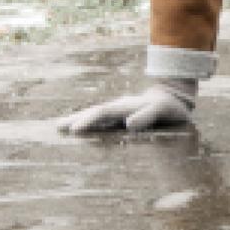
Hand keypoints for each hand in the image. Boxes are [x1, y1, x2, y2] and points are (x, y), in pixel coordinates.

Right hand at [57, 78, 196, 133]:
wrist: (172, 98)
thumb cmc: (169, 108)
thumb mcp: (162, 111)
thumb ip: (148, 115)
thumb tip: (128, 124)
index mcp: (126, 106)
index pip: (103, 113)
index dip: (89, 121)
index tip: (74, 130)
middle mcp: (118, 107)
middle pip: (93, 112)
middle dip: (75, 119)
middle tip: (56, 127)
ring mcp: (117, 111)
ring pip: (94, 115)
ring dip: (77, 120)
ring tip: (59, 126)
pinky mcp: (119, 116)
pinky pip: (100, 120)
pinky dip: (86, 123)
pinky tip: (77, 129)